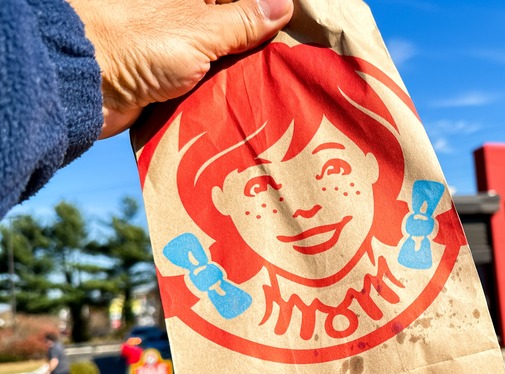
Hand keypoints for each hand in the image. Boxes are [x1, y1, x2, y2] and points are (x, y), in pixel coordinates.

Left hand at [67, 0, 293, 138]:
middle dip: (259, 47)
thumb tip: (284, 5)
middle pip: (234, 29)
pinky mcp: (168, 79)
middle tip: (292, 65)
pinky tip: (247, 105)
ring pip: (222, 59)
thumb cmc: (136, 45)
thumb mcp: (200, 29)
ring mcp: (176, 48)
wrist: (80, 87)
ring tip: (277, 89)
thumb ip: (243, 20)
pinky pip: (205, 84)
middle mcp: (184, 15)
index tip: (296, 30)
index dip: (267, 13)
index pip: (240, 2)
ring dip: (242, 76)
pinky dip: (222, 94)